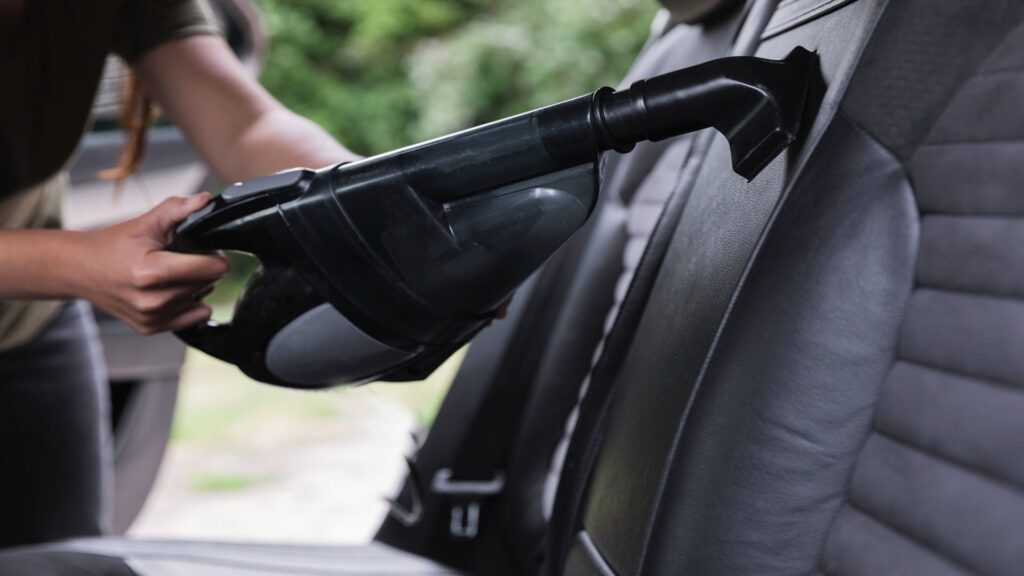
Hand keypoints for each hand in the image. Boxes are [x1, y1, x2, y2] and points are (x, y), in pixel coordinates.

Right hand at [73, 193, 228, 334]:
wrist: (79, 269)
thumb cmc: (111, 246)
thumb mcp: (143, 223)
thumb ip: (175, 210)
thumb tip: (204, 200)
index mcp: (151, 273)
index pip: (212, 268)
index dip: (214, 254)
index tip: (202, 247)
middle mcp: (153, 301)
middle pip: (209, 283)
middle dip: (203, 267)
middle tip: (181, 256)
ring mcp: (152, 318)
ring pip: (203, 299)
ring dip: (196, 285)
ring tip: (171, 272)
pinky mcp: (151, 328)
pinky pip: (194, 317)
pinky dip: (189, 303)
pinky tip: (170, 290)